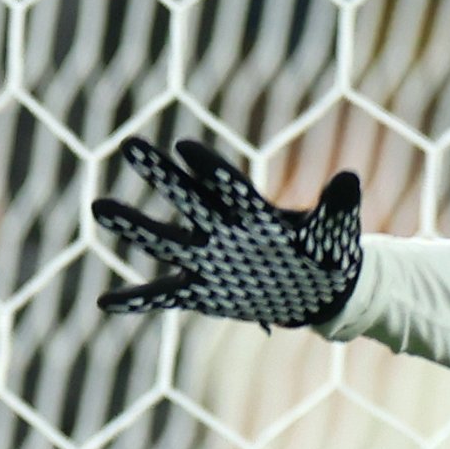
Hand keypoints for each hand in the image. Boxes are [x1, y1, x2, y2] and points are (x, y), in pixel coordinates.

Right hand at [94, 137, 364, 325]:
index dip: (209, 170)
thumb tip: (349, 178)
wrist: (321, 292)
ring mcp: (208, 260)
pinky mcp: (202, 292)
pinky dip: (137, 301)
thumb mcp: (335, 233)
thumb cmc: (327, 253)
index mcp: (251, 211)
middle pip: (187, 199)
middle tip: (129, 145)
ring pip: (165, 241)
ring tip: (100, 206)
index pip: (227, 186)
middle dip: (161, 176)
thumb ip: (337, 207)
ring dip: (134, 226)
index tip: (185, 147)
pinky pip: (164, 297)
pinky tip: (105, 303)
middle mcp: (222, 229)